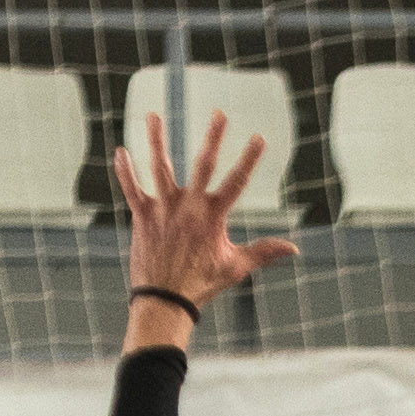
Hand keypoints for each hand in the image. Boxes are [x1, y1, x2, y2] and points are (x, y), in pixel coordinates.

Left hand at [114, 112, 300, 308]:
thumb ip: (264, 252)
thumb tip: (294, 250)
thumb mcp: (236, 267)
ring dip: (156, 140)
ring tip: (153, 116)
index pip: (237, 182)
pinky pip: (131, 190)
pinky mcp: (143, 217)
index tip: (259, 137)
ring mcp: (163, 210)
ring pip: (159, 167)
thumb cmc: (201, 285)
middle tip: (219, 114)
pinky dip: (125, 172)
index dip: (250, 159)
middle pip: (203, 165)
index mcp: (213, 217)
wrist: (165, 301)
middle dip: (213, 137)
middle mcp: (188, 207)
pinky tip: (120, 152)